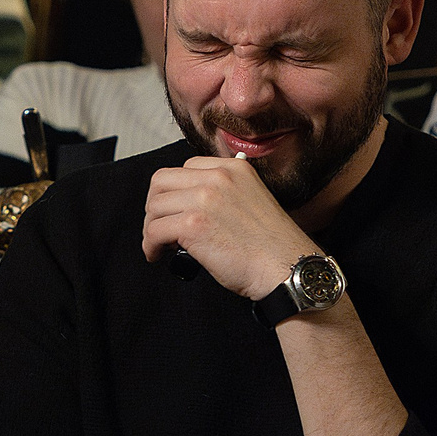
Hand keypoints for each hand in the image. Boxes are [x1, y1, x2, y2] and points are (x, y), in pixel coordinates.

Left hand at [142, 154, 308, 300]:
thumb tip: (190, 205)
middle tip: (160, 226)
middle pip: (162, 182)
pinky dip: (150, 246)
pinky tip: (158, 254)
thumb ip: (223, 194)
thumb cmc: (273, 246)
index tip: (174, 209)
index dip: (174, 191)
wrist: (286, 266)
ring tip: (161, 244)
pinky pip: (155, 231)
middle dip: (156, 206)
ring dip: (152, 228)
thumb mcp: (252, 200)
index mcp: (233, 169)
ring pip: (155, 207)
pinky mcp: (193, 225)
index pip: (185, 168)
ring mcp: (204, 199)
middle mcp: (217, 178)